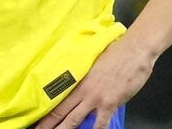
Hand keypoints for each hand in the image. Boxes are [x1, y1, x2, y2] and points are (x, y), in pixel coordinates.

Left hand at [34, 36, 155, 128]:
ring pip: (74, 119)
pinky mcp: (109, 103)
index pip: (57, 99)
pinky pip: (100, 123)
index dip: (46, 112)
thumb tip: (81, 84)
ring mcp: (95, 98)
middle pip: (60, 112)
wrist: (133, 50)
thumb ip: (85, 76)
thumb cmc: (115, 52)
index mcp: (77, 79)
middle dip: (49, 125)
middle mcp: (83, 90)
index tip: (38, 121)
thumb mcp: (94, 62)